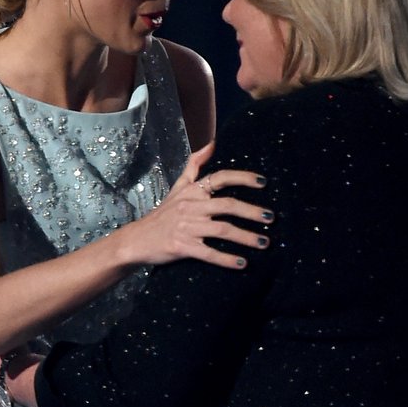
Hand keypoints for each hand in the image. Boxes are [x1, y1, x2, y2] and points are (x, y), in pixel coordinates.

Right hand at [125, 141, 272, 268]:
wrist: (137, 239)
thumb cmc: (163, 214)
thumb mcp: (178, 187)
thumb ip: (195, 165)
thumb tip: (211, 143)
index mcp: (193, 191)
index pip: (221, 178)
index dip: (243, 178)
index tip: (263, 183)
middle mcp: (191, 207)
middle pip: (227, 205)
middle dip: (252, 212)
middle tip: (271, 218)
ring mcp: (187, 227)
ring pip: (222, 230)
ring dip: (246, 237)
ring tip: (265, 243)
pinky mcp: (182, 247)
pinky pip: (209, 253)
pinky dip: (226, 259)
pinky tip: (242, 263)